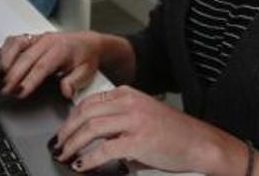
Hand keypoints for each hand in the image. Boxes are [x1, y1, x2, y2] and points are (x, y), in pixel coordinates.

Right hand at [0, 31, 100, 99]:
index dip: (29, 80)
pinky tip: (2, 64)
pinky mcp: (32, 37)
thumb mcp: (86, 73)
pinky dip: (5, 51)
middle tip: (5, 91)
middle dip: (13, 76)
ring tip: (1, 79)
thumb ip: (75, 82)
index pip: (41, 66)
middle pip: (25, 58)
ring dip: (6, 62)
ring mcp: (38, 38)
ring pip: (16, 46)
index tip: (20, 92)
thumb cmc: (85, 58)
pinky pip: (14, 40)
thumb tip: (65, 91)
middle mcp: (47, 41)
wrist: (87, 43)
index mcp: (61, 50)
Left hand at [52, 86, 239, 173]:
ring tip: (65, 155)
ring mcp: (134, 121)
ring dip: (73, 144)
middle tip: (58, 144)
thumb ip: (119, 118)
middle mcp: (129, 103)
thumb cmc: (173, 133)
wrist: (199, 143)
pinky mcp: (138, 141)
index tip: (63, 130)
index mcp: (128, 94)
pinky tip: (82, 165)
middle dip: (67, 131)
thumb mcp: (142, 115)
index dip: (71, 118)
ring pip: (91, 129)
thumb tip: (92, 134)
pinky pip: (105, 150)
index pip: (89, 101)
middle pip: (85, 113)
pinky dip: (89, 159)